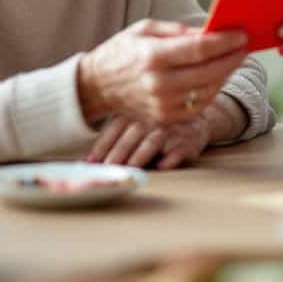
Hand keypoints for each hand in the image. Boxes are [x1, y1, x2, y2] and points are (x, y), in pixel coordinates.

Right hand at [77, 19, 247, 125]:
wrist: (97, 85)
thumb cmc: (122, 51)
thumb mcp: (145, 29)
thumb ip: (178, 31)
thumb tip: (210, 31)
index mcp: (152, 56)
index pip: (199, 49)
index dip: (225, 42)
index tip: (241, 35)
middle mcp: (157, 83)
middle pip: (208, 72)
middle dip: (231, 58)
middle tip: (245, 47)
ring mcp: (161, 105)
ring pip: (207, 91)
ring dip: (225, 75)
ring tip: (234, 60)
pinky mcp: (163, 118)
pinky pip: (198, 105)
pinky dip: (212, 90)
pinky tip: (218, 77)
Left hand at [85, 114, 210, 169]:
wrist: (196, 115)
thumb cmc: (155, 123)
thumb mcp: (134, 120)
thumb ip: (114, 136)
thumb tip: (85, 161)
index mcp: (135, 112)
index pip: (114, 128)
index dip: (102, 146)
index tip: (90, 163)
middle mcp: (151, 118)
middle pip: (132, 135)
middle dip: (118, 153)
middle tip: (108, 168)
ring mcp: (171, 128)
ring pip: (153, 141)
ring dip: (141, 156)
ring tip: (130, 169)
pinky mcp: (190, 139)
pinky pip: (180, 148)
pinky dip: (171, 158)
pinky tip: (162, 166)